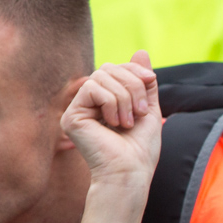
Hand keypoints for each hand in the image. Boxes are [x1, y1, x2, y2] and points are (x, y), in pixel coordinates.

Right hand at [61, 51, 161, 190]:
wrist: (131, 171)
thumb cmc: (141, 148)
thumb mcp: (148, 107)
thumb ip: (144, 81)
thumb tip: (141, 50)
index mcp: (106, 100)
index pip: (117, 68)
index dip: (135, 70)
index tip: (151, 81)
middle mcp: (89, 103)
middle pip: (108, 68)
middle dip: (132, 84)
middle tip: (141, 111)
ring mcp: (78, 109)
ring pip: (101, 76)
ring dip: (124, 97)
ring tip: (128, 122)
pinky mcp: (71, 116)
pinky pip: (92, 88)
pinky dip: (111, 102)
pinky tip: (114, 124)